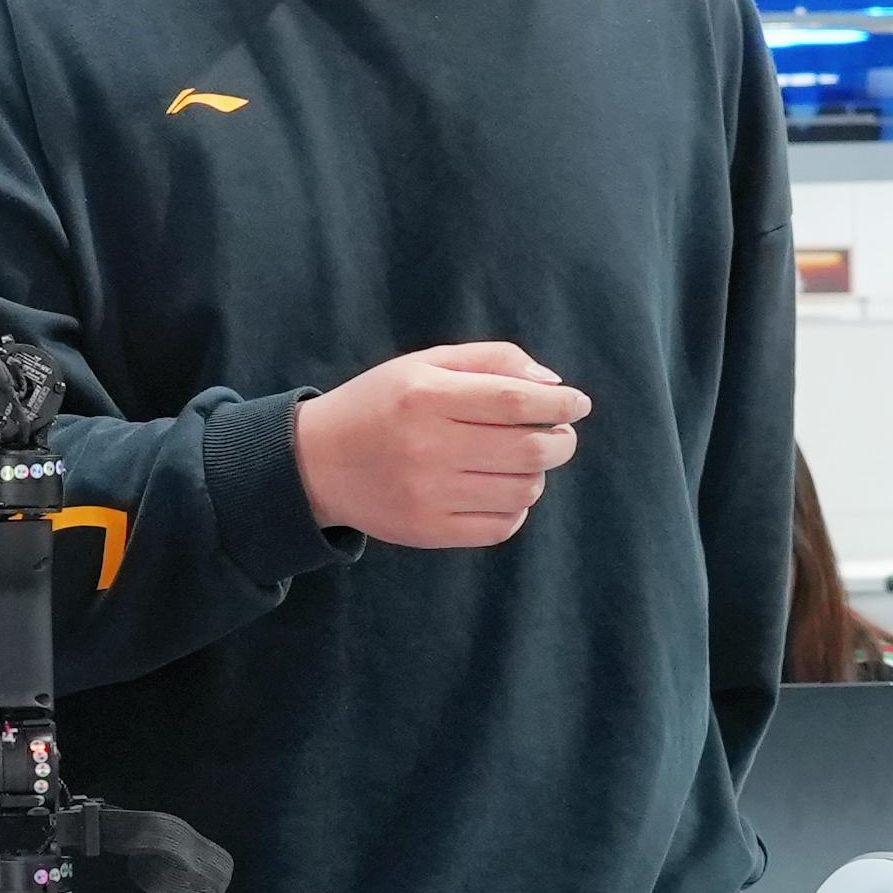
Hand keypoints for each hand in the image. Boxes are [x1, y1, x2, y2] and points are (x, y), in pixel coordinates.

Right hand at [297, 338, 586, 548]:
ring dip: (537, 474)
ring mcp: (428, 494)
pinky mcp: (428, 531)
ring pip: (522, 491)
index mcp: (426, 396)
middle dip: (562, 440)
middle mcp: (428, 447)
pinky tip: (500, 489)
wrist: (315, 464)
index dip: (559, 405)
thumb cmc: (380, 404)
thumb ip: (490, 360)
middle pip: (529, 450)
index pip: (515, 402)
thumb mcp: (424, 363)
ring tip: (520, 460)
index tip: (578, 404)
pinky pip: (501, 526)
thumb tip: (553, 385)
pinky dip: (515, 508)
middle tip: (560, 434)